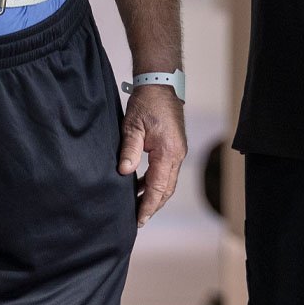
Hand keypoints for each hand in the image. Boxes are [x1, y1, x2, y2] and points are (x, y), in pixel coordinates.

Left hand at [117, 84, 187, 226]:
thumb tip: (125, 173)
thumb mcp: (133, 125)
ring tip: (138, 206)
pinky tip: (141, 184)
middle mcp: (177, 154)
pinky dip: (155, 181)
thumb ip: (130, 150)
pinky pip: (166, 171)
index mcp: (168, 152)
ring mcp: (178, 151)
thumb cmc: (147, 102)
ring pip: (168, 181)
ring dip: (155, 194)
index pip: (158, 188)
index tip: (139, 220)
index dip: (148, 206)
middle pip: (167, 189)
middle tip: (138, 220)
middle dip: (153, 205)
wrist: (160, 84)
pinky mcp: (175, 147)